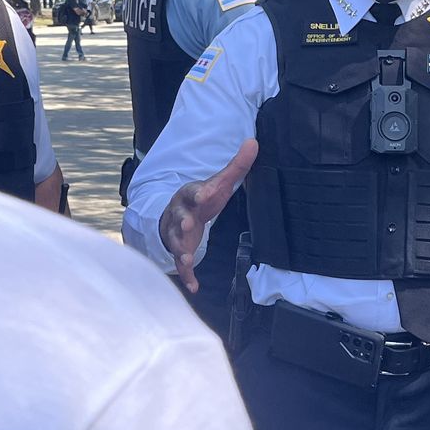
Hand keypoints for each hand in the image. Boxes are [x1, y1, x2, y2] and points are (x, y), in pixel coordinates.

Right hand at [158, 139, 257, 291]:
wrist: (177, 214)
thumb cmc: (201, 198)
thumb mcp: (219, 182)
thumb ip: (236, 166)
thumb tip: (254, 142)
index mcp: (190, 196)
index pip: (193, 192)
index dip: (199, 193)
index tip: (206, 193)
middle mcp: (179, 214)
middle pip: (178, 217)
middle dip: (181, 222)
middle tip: (186, 225)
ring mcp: (176, 234)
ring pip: (175, 242)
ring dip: (180, 250)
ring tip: (186, 259)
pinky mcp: (180, 251)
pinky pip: (181, 265)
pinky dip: (186, 276)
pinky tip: (195, 287)